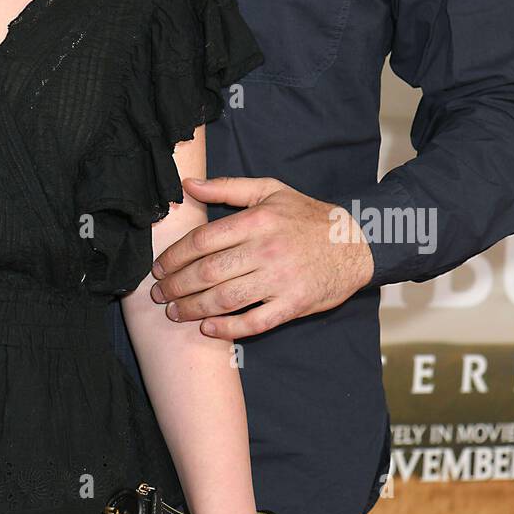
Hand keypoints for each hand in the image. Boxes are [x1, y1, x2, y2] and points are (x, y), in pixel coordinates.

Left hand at [150, 176, 374, 339]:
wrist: (356, 243)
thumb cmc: (307, 215)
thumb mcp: (270, 190)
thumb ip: (227, 187)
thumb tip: (188, 184)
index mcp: (257, 221)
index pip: (203, 241)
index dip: (174, 257)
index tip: (158, 267)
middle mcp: (266, 250)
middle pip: (208, 272)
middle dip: (176, 286)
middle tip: (159, 294)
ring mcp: (280, 280)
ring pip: (226, 299)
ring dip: (193, 309)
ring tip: (174, 312)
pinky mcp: (293, 305)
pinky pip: (255, 322)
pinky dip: (228, 329)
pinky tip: (208, 329)